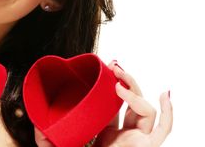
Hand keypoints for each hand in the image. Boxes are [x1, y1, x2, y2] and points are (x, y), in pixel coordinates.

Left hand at [33, 61, 172, 146]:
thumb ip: (47, 140)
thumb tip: (35, 122)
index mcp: (106, 135)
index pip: (112, 105)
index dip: (111, 84)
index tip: (106, 66)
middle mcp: (124, 136)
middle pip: (130, 101)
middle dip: (125, 80)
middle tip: (113, 66)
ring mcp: (136, 140)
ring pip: (145, 109)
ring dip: (135, 88)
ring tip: (119, 78)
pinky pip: (163, 129)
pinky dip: (169, 112)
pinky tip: (164, 94)